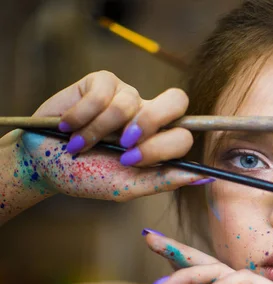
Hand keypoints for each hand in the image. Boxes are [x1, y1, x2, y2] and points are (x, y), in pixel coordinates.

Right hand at [17, 70, 207, 201]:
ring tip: (80, 143)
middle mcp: (148, 115)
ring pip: (128, 104)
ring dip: (98, 131)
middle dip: (150, 123)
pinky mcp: (101, 82)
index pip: (184, 133)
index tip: (131, 160)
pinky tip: (68, 125)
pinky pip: (101, 93)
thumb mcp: (126, 186)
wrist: (43, 164)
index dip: (162, 145)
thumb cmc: (87, 177)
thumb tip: (204, 177)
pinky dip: (80, 115)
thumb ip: (164, 181)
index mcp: (159, 142)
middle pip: (177, 100)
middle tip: (123, 143)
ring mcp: (127, 96)